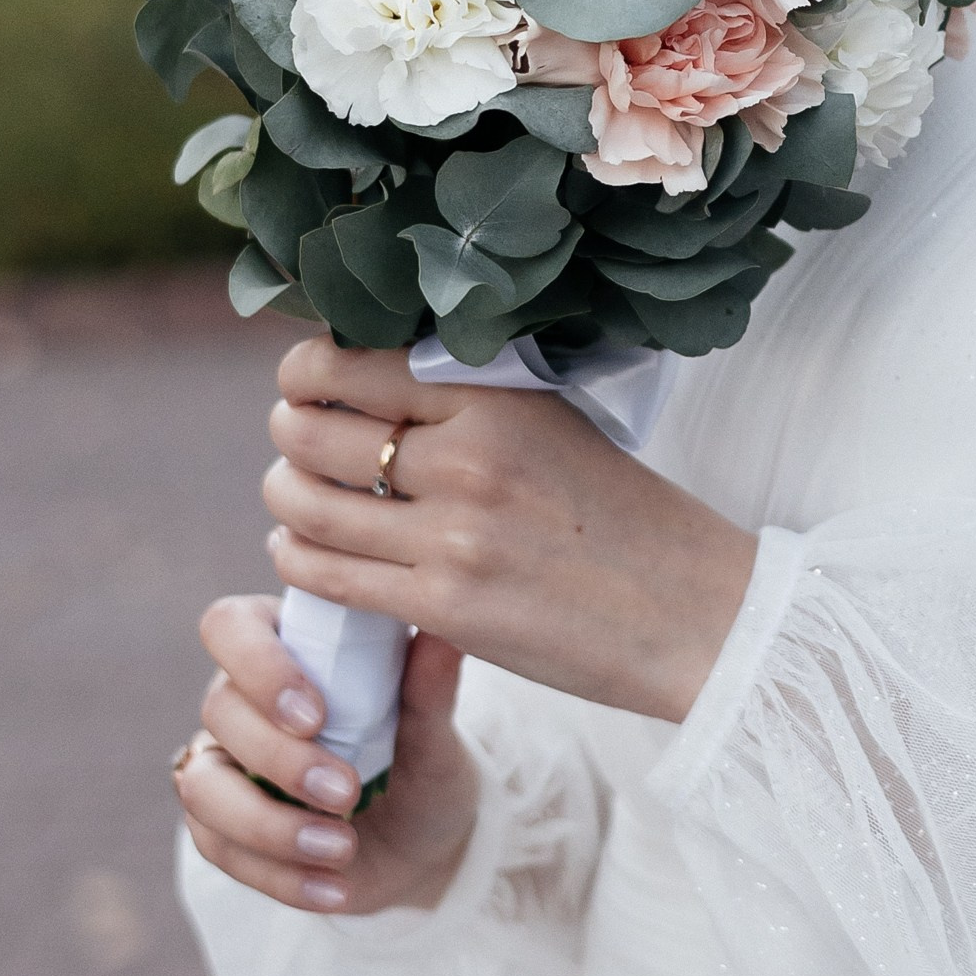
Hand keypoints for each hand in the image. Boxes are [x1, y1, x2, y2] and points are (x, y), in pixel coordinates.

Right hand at [176, 592, 480, 915]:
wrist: (421, 843)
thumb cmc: (420, 763)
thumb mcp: (434, 734)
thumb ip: (429, 689)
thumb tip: (443, 636)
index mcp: (284, 648)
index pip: (231, 626)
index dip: (260, 666)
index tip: (316, 714)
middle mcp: (241, 700)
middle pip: (219, 709)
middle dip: (279, 758)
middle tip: (347, 792)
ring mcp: (223, 766)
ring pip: (202, 787)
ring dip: (269, 825)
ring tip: (343, 850)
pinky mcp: (221, 829)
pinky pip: (220, 849)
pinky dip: (280, 876)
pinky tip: (336, 889)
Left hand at [259, 338, 756, 724]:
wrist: (691, 611)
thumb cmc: (621, 513)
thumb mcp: (552, 422)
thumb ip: (466, 399)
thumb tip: (364, 373)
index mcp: (496, 398)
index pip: (352, 364)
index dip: (304, 370)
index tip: (302, 381)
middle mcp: (467, 459)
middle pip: (315, 433)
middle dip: (288, 433)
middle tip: (294, 440)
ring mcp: (453, 537)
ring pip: (309, 506)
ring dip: (283, 497)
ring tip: (292, 496)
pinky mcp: (445, 606)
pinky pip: (328, 575)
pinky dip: (297, 559)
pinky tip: (302, 550)